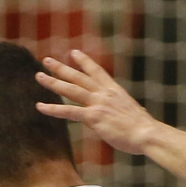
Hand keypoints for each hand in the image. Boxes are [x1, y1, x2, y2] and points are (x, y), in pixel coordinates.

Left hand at [35, 50, 162, 155]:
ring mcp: (98, 103)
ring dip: (53, 82)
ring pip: (71, 90)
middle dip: (61, 68)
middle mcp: (104, 93)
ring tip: (39, 76)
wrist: (147, 133)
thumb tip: (118, 114)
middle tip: (47, 60)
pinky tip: (40, 107)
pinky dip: (53, 109)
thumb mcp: (132, 112)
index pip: (96, 71)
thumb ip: (120, 110)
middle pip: (79, 76)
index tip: (74, 53)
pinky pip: (69, 112)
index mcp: (114, 90)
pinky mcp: (94, 117)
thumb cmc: (143, 128)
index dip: (84, 61)